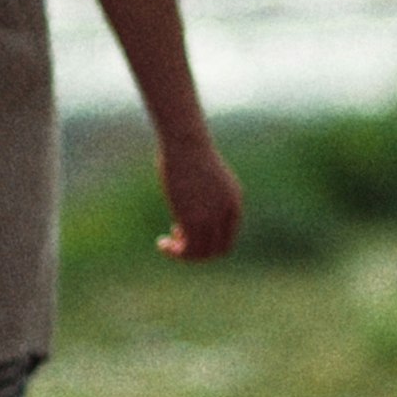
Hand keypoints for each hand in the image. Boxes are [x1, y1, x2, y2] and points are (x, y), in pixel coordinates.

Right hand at [157, 126, 243, 262]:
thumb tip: (188, 205)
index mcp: (234, 200)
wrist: (186, 142)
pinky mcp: (195, 220)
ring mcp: (213, 217)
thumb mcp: (201, 175)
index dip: (208, 240)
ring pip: (204, 253)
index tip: (187, 230)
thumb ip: (202, 193)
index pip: (228, 235)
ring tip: (167, 244)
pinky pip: (189, 249)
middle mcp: (228, 212)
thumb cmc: (187, 151)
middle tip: (177, 238)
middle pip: (219, 249)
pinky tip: (162, 244)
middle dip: (198, 251)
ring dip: (184, 254)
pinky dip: (176, 252)